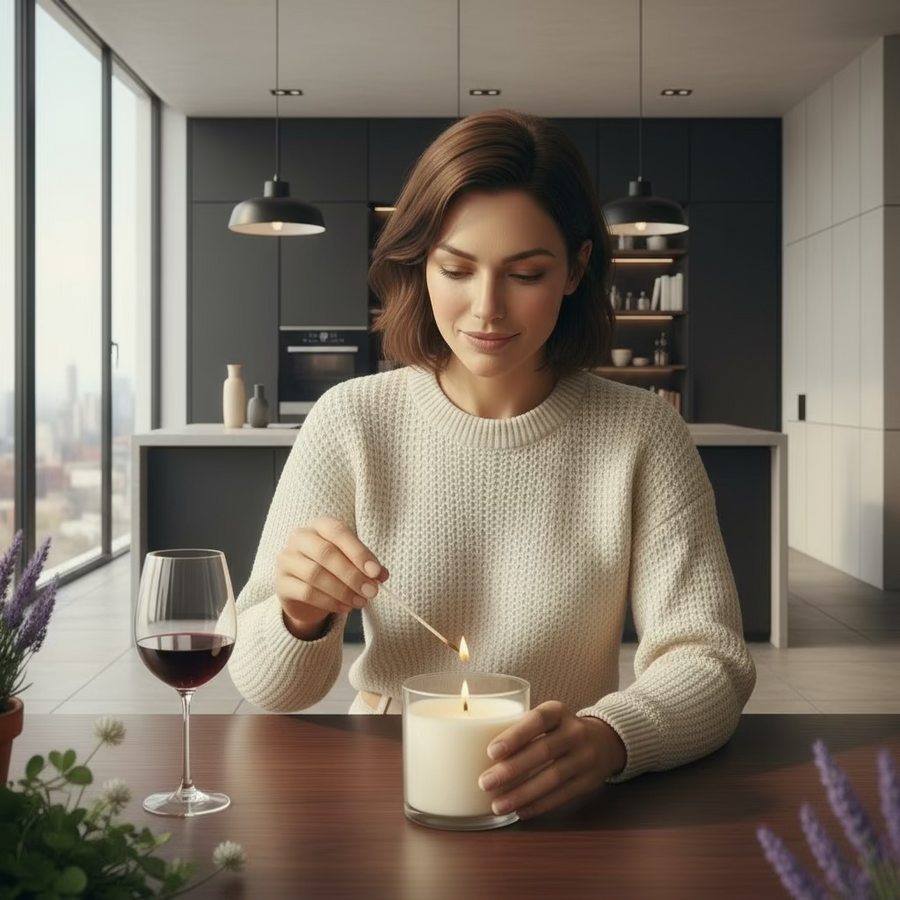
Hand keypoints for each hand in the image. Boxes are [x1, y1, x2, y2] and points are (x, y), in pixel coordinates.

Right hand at [275, 517, 388, 636]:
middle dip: (352, 575)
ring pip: (315, 574)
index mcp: (320, 525)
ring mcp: (287, 559)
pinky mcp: (281, 583)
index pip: (339, 532)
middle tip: (371, 591)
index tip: (376, 572)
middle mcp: (300, 537)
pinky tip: (344, 607)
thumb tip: (381, 575)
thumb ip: (367, 566)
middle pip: (326, 553)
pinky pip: (306, 592)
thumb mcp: (352, 564)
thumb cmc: (333, 570)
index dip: (359, 552)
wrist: (305, 595)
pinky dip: (329, 602)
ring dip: (342, 591)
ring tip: (360, 602)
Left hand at [478, 701, 626, 820]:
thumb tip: (476, 750)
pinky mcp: (589, 782)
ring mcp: (585, 758)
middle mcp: (575, 732)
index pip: (537, 720)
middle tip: (485, 782)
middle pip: (543, 751)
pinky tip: (519, 811)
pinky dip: (538, 805)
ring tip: (497, 804)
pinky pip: (561, 796)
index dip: (515, 735)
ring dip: (522, 794)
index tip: (491, 752)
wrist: (604, 742)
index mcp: (558, 711)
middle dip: (512, 770)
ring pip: (552, 778)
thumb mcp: (547, 719)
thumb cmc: (558, 730)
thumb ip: (522, 730)